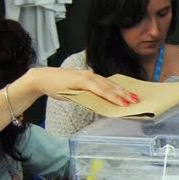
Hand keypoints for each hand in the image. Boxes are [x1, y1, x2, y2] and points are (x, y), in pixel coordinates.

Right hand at [22, 69, 139, 106]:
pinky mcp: (80, 81)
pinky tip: (113, 100)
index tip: (132, 96)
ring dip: (118, 94)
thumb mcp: (76, 91)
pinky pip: (97, 89)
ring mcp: (85, 78)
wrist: (41, 79)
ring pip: (106, 87)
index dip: (121, 91)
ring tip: (129, 102)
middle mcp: (90, 75)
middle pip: (111, 85)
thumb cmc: (58, 86)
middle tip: (136, 100)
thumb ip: (88, 95)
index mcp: (90, 78)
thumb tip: (100, 104)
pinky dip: (107, 94)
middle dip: (124, 93)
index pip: (109, 84)